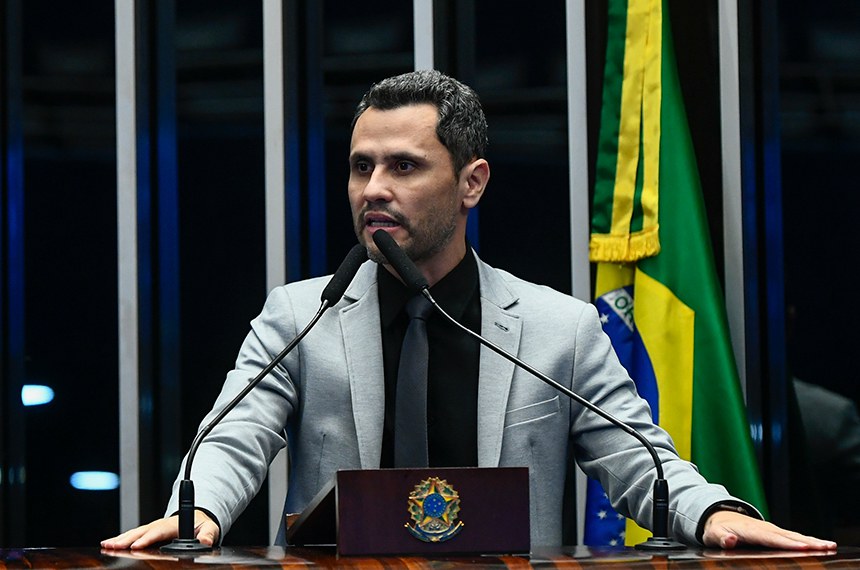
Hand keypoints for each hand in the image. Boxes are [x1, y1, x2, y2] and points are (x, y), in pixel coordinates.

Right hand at [100, 510, 219, 549]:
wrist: (197, 517)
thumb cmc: (201, 524)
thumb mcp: (210, 528)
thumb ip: (208, 534)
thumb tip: (205, 542)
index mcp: (174, 524)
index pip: (159, 531)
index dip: (148, 539)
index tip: (136, 546)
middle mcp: (161, 524)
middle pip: (142, 531)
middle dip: (127, 538)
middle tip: (112, 545)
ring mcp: (153, 527)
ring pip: (135, 532)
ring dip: (121, 538)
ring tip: (107, 544)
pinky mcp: (148, 532)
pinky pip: (134, 535)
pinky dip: (122, 539)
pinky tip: (110, 545)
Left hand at [702, 510, 836, 549]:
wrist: (718, 516)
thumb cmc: (716, 529)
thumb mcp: (714, 535)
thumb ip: (723, 539)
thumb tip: (731, 540)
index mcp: (751, 531)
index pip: (771, 538)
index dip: (787, 543)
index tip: (803, 546)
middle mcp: (764, 528)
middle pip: (788, 536)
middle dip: (807, 542)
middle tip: (826, 546)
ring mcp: (770, 529)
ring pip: (794, 535)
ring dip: (812, 540)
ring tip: (829, 545)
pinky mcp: (774, 532)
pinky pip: (793, 536)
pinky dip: (807, 540)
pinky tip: (820, 545)